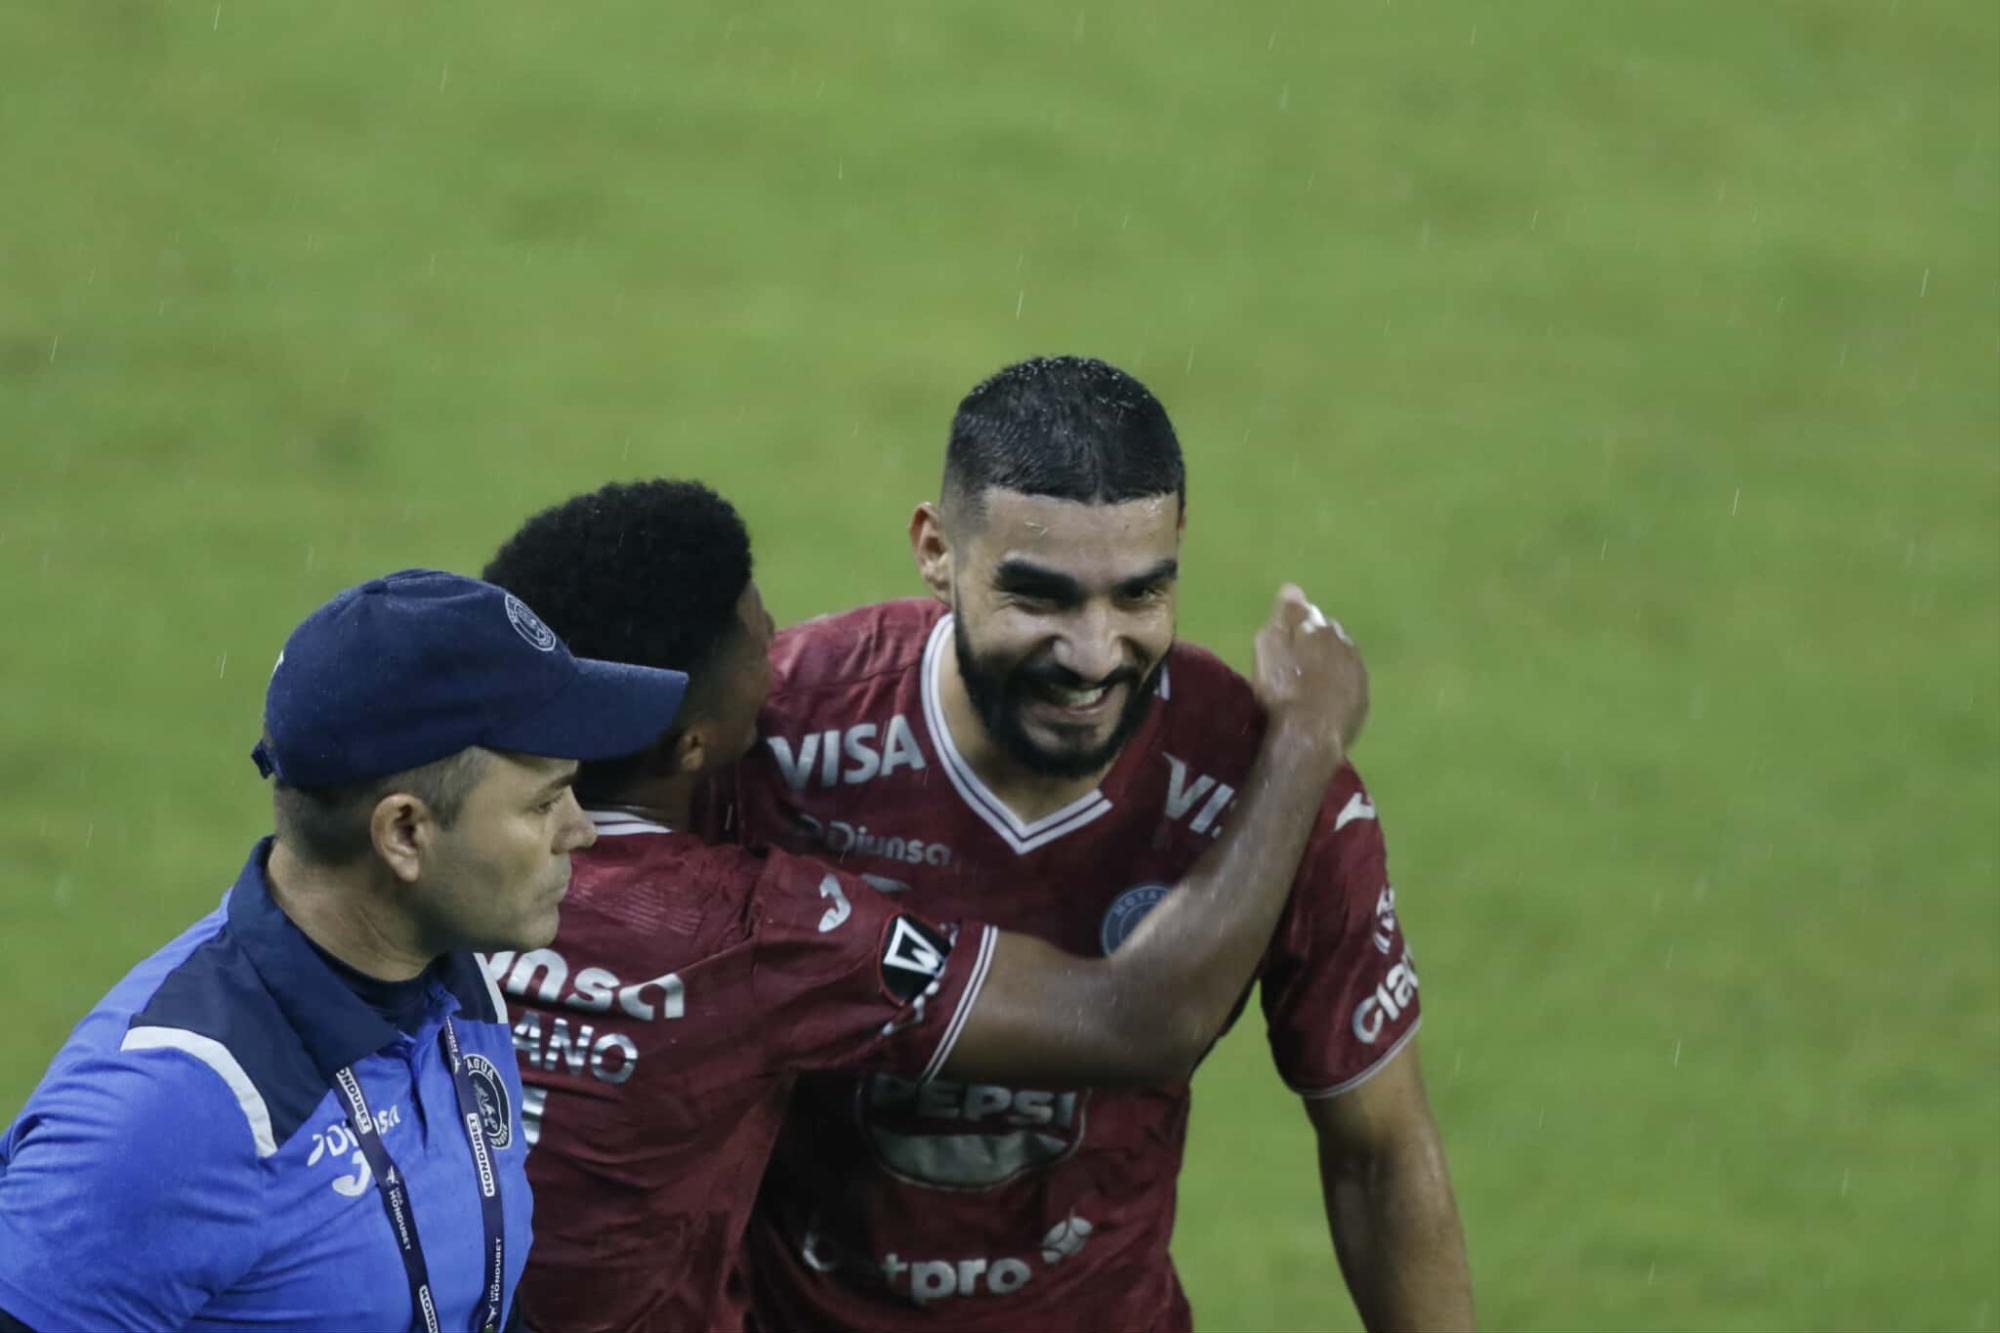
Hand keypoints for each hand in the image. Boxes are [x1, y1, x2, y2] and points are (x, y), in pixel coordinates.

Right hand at [1251, 584, 1368, 756]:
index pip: (1308, 615)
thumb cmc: (1281, 690)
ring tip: (1310, 679)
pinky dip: (1338, 685)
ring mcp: (1356, 672)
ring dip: (1329, 662)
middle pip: (1328, 634)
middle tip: (1296, 660)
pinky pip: (1350, 683)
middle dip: (1315, 640)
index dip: (1295, 625)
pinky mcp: (1361, 699)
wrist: (1308, 735)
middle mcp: (1343, 643)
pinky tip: (1325, 697)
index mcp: (1319, 627)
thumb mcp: (1269, 648)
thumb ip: (1284, 617)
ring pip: (1342, 657)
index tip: (1284, 638)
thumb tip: (1293, 589)